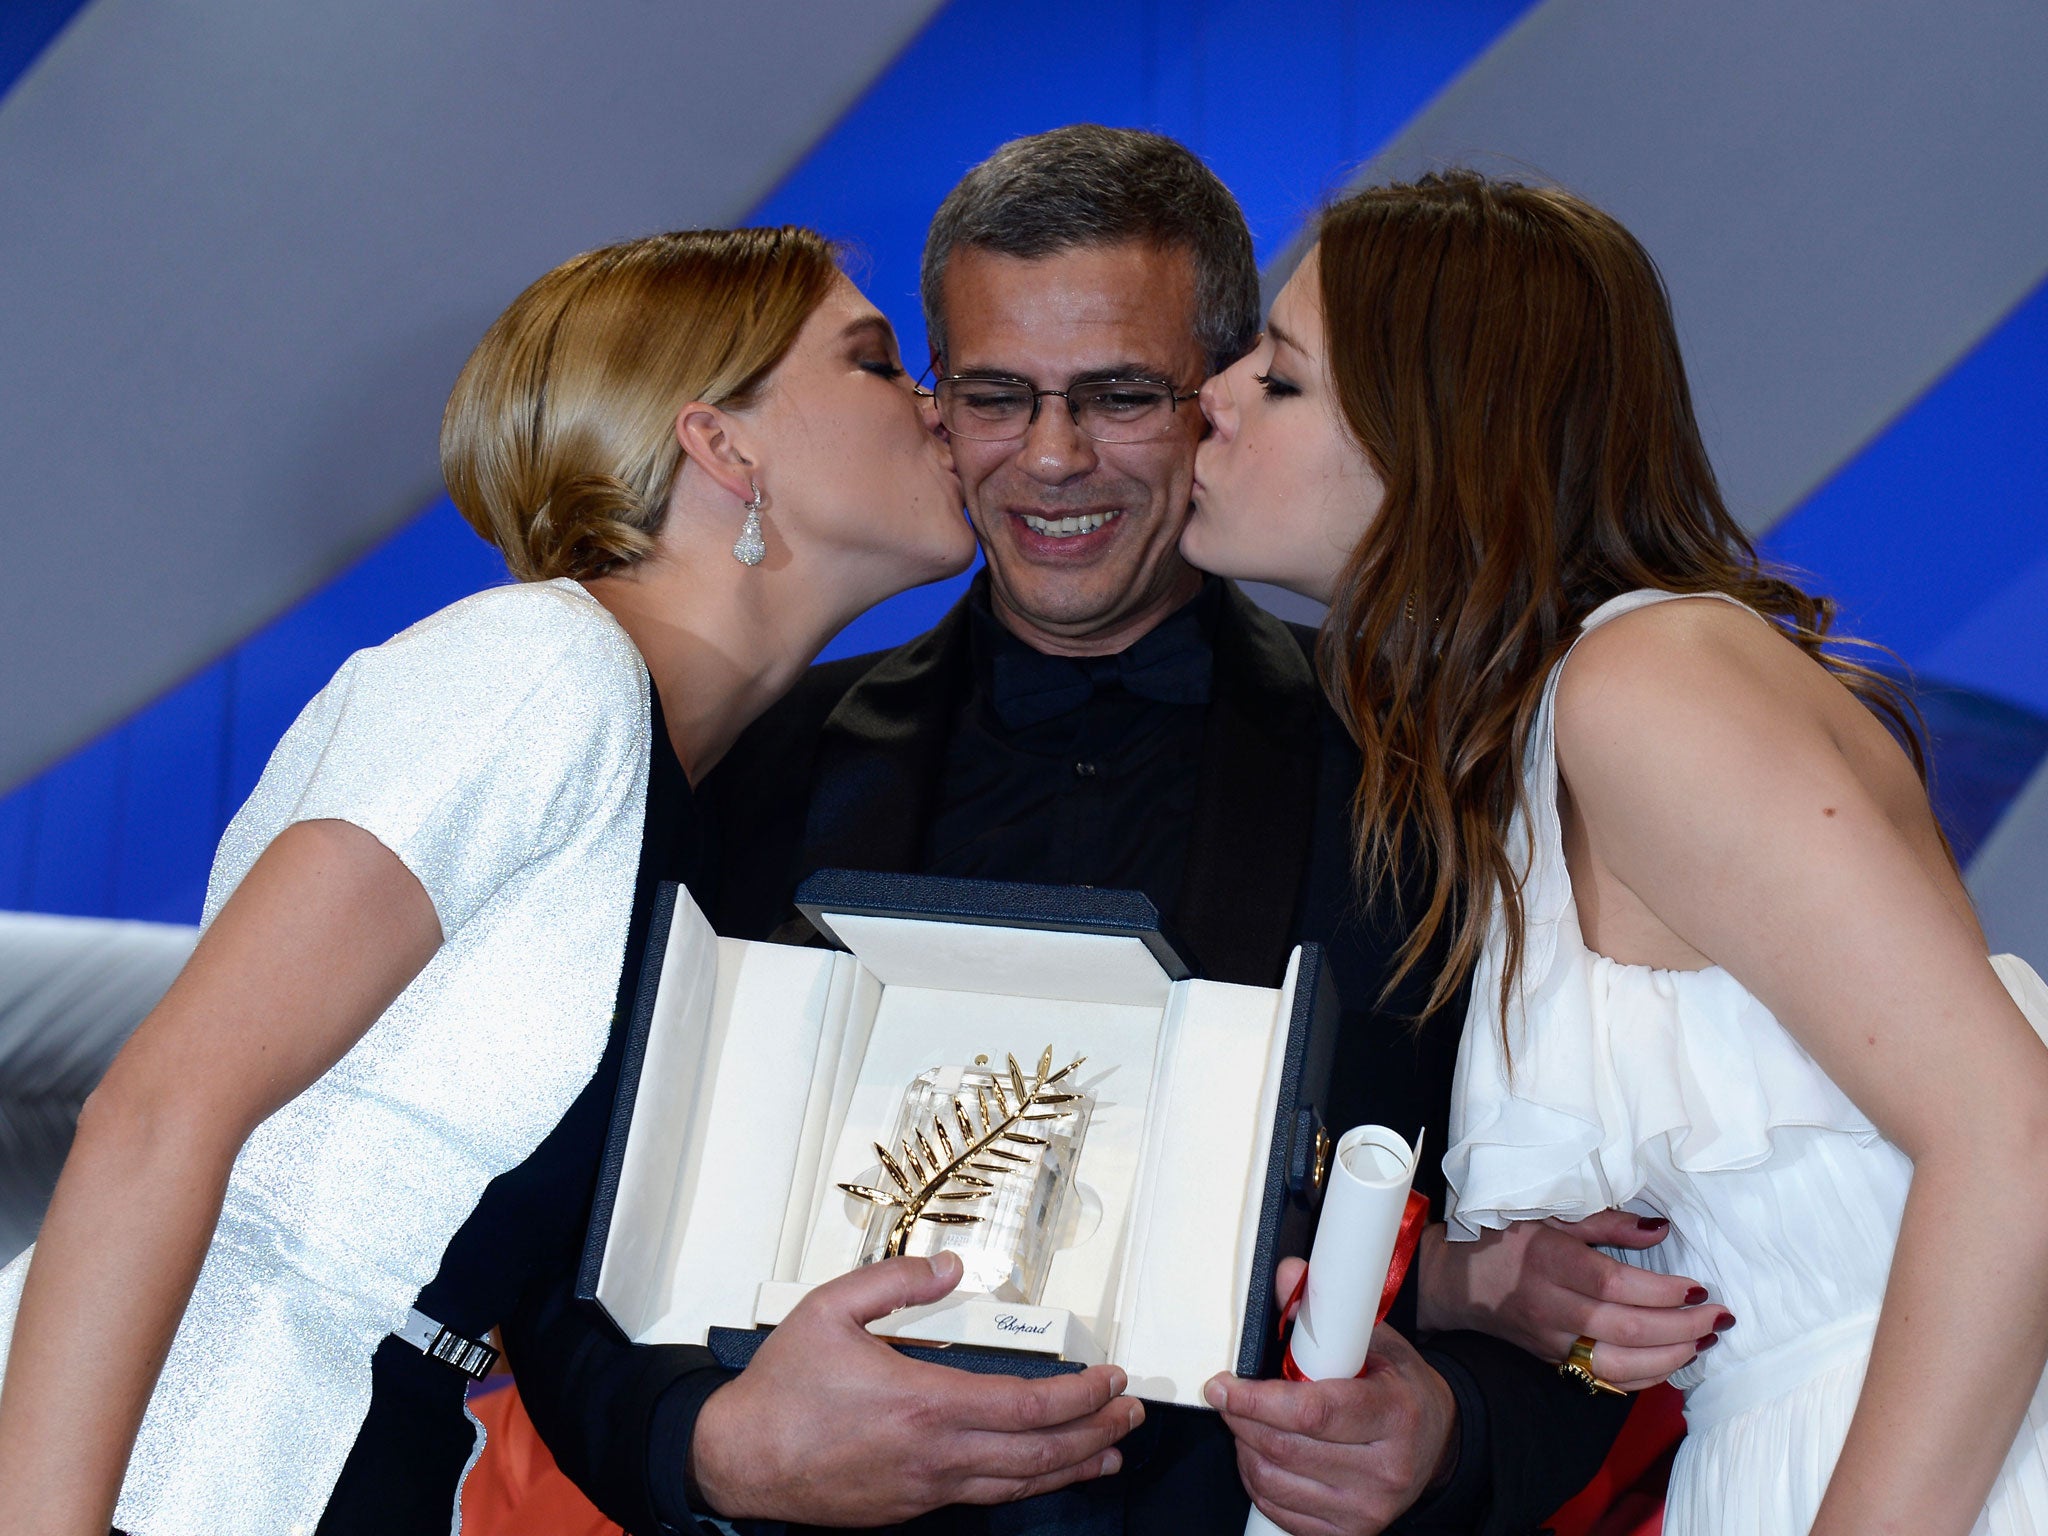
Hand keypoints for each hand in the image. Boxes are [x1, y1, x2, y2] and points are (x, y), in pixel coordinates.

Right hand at [689, 1252, 1142, 1523]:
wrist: (739, 1460)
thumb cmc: (781, 1392)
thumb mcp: (831, 1308)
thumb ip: (897, 1281)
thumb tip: (951, 1267)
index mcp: (925, 1404)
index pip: (1030, 1405)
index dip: (1083, 1395)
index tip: (1110, 1378)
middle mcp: (936, 1454)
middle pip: (1042, 1451)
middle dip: (1097, 1430)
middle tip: (1130, 1412)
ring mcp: (927, 1488)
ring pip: (1021, 1483)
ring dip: (1075, 1464)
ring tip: (1111, 1449)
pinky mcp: (913, 1506)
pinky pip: (988, 1497)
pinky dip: (1030, 1484)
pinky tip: (1045, 1474)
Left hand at [1204, 1257, 1456, 1535]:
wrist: (1439, 1443)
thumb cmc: (1399, 1387)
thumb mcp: (1375, 1340)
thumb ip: (1325, 1311)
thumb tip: (1286, 1275)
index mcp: (1394, 1414)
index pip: (1312, 1412)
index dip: (1257, 1399)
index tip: (1223, 1385)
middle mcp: (1384, 1469)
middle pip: (1284, 1448)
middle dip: (1241, 1417)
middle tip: (1229, 1395)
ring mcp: (1367, 1509)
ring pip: (1272, 1481)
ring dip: (1244, 1446)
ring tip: (1250, 1421)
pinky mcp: (1350, 1533)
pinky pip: (1278, 1510)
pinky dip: (1257, 1480)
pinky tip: (1265, 1454)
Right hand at [1416, 1213, 1729, 1390]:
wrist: (1452, 1279)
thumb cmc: (1502, 1236)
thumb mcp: (1547, 1212)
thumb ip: (1604, 1221)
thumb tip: (1660, 1230)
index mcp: (1547, 1261)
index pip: (1613, 1285)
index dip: (1660, 1291)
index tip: (1697, 1286)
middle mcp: (1549, 1307)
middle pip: (1623, 1331)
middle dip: (1680, 1329)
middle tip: (1719, 1317)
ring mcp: (1551, 1342)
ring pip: (1617, 1367)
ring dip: (1670, 1359)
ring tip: (1705, 1341)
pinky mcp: (1554, 1362)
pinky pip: (1606, 1381)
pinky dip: (1646, 1377)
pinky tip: (1674, 1361)